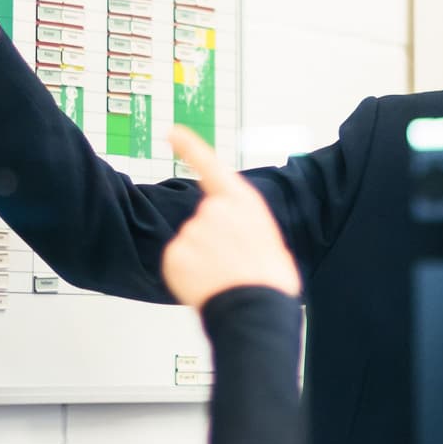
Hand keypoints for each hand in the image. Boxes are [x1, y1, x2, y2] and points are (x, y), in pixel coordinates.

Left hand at [162, 126, 299, 308]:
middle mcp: (214, 210)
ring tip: (223, 278)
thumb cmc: (270, 281)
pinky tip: (206, 285)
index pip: (210, 166)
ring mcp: (192, 231)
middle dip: (211, 239)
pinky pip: (177, 262)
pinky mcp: (175, 254)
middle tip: (231, 264)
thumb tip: (233, 236)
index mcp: (242, 202)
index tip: (173, 132)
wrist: (256, 310)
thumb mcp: (269, 241)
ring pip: (190, 243)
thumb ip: (243, 227)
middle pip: (202, 219)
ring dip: (201, 259)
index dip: (190, 147)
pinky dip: (187, 275)